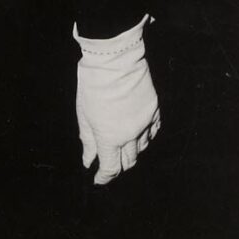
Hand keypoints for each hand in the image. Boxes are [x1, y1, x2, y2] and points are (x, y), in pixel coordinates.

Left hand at [74, 15, 160, 184]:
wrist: (114, 59)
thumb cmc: (93, 84)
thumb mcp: (84, 113)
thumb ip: (88, 140)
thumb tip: (89, 161)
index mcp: (110, 137)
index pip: (111, 167)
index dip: (104, 177)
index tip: (97, 179)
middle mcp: (131, 135)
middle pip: (129, 161)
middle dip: (118, 166)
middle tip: (109, 163)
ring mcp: (145, 123)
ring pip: (142, 148)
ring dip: (132, 152)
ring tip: (122, 148)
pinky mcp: (154, 110)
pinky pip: (154, 132)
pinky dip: (146, 138)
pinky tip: (139, 135)